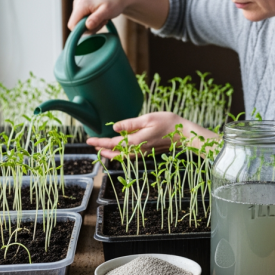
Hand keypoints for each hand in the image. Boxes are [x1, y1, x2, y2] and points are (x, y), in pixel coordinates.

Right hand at [67, 0, 130, 33]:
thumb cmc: (114, 4)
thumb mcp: (107, 12)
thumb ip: (96, 18)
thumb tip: (87, 26)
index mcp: (81, 4)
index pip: (72, 25)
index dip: (82, 30)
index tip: (96, 26)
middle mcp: (77, 4)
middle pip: (76, 26)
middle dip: (89, 28)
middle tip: (102, 22)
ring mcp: (78, 7)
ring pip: (80, 25)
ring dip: (92, 26)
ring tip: (102, 19)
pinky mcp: (82, 10)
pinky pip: (83, 22)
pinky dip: (92, 23)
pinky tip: (99, 18)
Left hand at [86, 112, 217, 159]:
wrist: (185, 134)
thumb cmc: (169, 122)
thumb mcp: (148, 118)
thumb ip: (130, 124)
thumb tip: (115, 127)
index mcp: (136, 141)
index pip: (113, 143)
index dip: (100, 142)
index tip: (89, 140)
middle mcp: (138, 150)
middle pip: (116, 153)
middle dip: (103, 150)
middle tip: (93, 145)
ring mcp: (144, 153)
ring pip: (123, 157)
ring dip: (111, 153)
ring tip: (102, 149)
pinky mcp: (148, 152)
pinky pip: (131, 156)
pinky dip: (122, 154)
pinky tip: (121, 151)